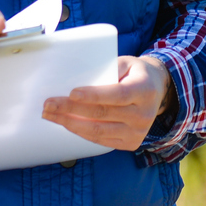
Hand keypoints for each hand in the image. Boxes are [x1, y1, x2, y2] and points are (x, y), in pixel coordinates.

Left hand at [42, 56, 173, 150]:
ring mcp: (138, 132)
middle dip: (71, 110)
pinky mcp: (130, 143)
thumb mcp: (126, 62)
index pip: (117, 95)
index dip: (94, 95)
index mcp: (144, 90)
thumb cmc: (135, 73)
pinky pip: (100, 140)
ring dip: (70, 123)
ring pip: (98, 131)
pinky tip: (66, 123)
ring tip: (50, 115)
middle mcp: (143, 114)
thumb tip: (75, 75)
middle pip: (102, 114)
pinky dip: (80, 131)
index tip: (71, 93)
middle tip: (49, 104)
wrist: (157, 90)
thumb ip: (106, 69)